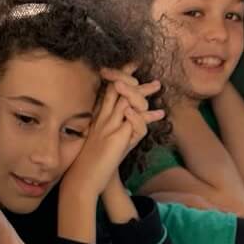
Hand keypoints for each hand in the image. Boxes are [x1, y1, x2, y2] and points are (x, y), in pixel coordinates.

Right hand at [66, 66, 162, 200]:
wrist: (84, 178)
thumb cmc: (95, 162)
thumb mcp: (108, 140)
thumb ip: (120, 127)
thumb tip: (134, 116)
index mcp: (99, 117)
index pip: (110, 89)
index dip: (121, 74)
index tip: (133, 65)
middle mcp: (103, 117)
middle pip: (119, 88)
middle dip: (134, 78)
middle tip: (151, 77)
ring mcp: (110, 125)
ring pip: (128, 100)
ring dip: (144, 92)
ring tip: (157, 86)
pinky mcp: (118, 136)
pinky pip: (136, 120)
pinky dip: (147, 117)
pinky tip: (159, 115)